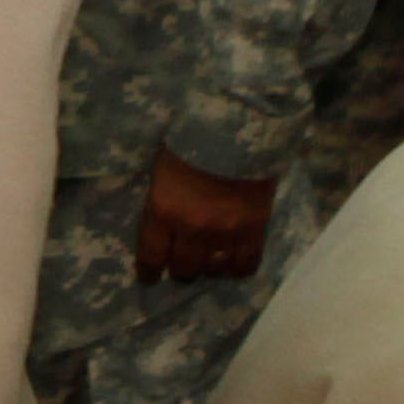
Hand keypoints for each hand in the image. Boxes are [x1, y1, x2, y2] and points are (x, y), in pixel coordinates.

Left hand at [130, 152, 279, 284]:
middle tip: (184, 261)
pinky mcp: (253, 229)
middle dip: (181, 267)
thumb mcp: (162, 169)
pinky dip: (238, 267)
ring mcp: (224, 231)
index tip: (151, 277)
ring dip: (210, 266)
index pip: (151, 256)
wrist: (238, 126)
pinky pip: (245, 264)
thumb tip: (162, 219)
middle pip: (184, 268)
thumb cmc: (192, 139)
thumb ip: (162, 199)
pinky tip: (235, 263)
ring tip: (211, 259)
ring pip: (214, 268)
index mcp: (163, 211)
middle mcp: (191, 228)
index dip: (150, 272)